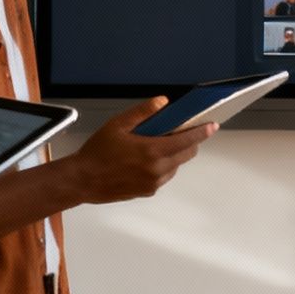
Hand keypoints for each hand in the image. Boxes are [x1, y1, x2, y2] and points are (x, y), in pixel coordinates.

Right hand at [64, 98, 216, 204]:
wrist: (82, 180)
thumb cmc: (97, 152)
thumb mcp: (118, 125)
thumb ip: (143, 112)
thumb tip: (162, 102)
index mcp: (152, 151)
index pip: (187, 140)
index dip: (202, 132)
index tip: (212, 126)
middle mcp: (157, 169)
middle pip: (186, 154)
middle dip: (189, 142)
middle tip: (181, 131)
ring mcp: (153, 182)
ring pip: (176, 166)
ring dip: (174, 155)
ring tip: (158, 144)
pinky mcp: (148, 191)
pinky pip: (164, 176)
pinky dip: (163, 166)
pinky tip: (147, 159)